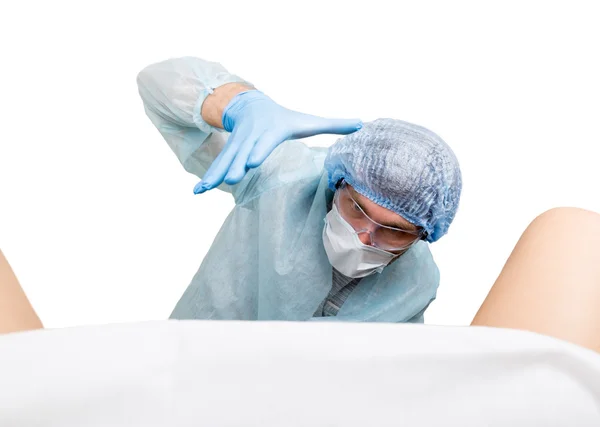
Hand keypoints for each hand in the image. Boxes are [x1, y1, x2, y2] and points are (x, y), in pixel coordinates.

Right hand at [193, 90, 361, 193]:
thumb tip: (362, 123)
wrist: (250, 105)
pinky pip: (216, 166)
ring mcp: (237, 146)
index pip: (264, 142)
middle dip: (234, 165)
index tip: (252, 160)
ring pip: (225, 161)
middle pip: (241, 153)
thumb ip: (333, 124)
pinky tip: (196, 192)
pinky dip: (206, 179)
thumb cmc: (283, 118)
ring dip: (214, 175)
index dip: (258, 150)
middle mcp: (251, 139)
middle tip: (229, 178)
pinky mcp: (228, 153)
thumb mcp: (307, 120)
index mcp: (270, 132)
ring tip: (202, 190)